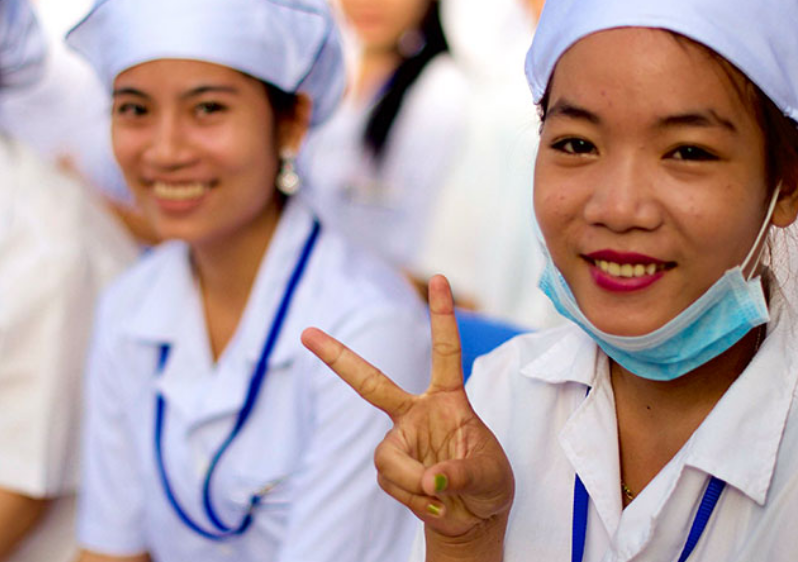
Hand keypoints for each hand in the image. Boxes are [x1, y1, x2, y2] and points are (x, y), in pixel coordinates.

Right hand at [300, 276, 513, 541]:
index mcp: (449, 400)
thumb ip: (463, 473)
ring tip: (441, 497)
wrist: (474, 517)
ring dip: (413, 481)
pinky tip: (434, 503)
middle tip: (306, 333)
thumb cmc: (489, 485)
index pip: (446, 352)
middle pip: (371, 383)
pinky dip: (413, 497)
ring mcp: (400, 441)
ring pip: (388, 458)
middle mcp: (417, 414)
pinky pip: (391, 481)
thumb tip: (430, 479)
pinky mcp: (391, 470)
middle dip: (338, 358)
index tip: (440, 278)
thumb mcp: (491, 476)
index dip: (442, 316)